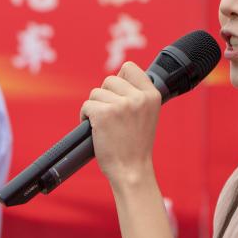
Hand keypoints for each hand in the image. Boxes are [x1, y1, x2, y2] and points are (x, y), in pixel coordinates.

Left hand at [79, 62, 161, 190]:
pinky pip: (86, 106)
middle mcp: (138, 97)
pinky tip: (94, 129)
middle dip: (105, 96)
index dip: (120, 79)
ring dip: (95, 108)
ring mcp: (121, 105)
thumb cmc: (136, 145)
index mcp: (152, 95)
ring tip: (104, 125)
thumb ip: (137, 96)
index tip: (119, 94)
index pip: (130, 68)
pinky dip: (85, 117)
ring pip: (95, 93)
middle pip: (109, 80)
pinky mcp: (104, 114)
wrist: (132, 170)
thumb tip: (116, 80)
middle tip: (110, 116)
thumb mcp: (147, 115)